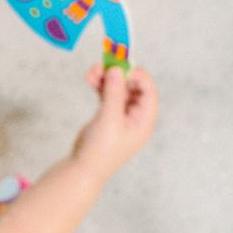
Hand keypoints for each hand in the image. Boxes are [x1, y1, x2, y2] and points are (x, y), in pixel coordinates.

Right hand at [70, 65, 157, 179]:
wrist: (84, 167)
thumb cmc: (101, 150)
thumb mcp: (109, 120)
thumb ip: (114, 94)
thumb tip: (117, 70)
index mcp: (143, 120)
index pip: (148, 92)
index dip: (138, 76)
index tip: (122, 65)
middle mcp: (135, 116)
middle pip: (133, 87)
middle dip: (119, 75)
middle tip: (104, 65)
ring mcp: (121, 114)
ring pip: (118, 89)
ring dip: (106, 78)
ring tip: (92, 72)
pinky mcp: (108, 114)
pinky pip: (108, 94)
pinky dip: (100, 85)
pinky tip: (90, 79)